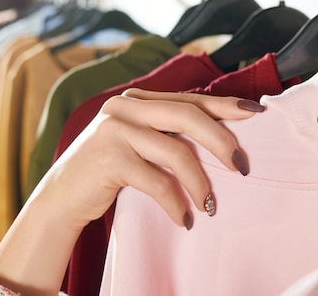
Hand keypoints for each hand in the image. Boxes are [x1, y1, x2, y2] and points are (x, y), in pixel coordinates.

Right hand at [0, 91, 263, 295]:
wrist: (62, 198)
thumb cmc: (109, 169)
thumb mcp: (139, 142)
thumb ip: (169, 132)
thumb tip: (222, 137)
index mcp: (138, 99)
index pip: (190, 99)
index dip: (225, 105)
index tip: (255, 112)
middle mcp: (126, 107)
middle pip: (188, 116)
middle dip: (221, 140)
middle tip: (242, 166)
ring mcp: (115, 130)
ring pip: (175, 151)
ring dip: (199, 182)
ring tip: (210, 205)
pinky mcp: (108, 158)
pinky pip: (156, 181)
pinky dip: (175, 202)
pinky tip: (185, 219)